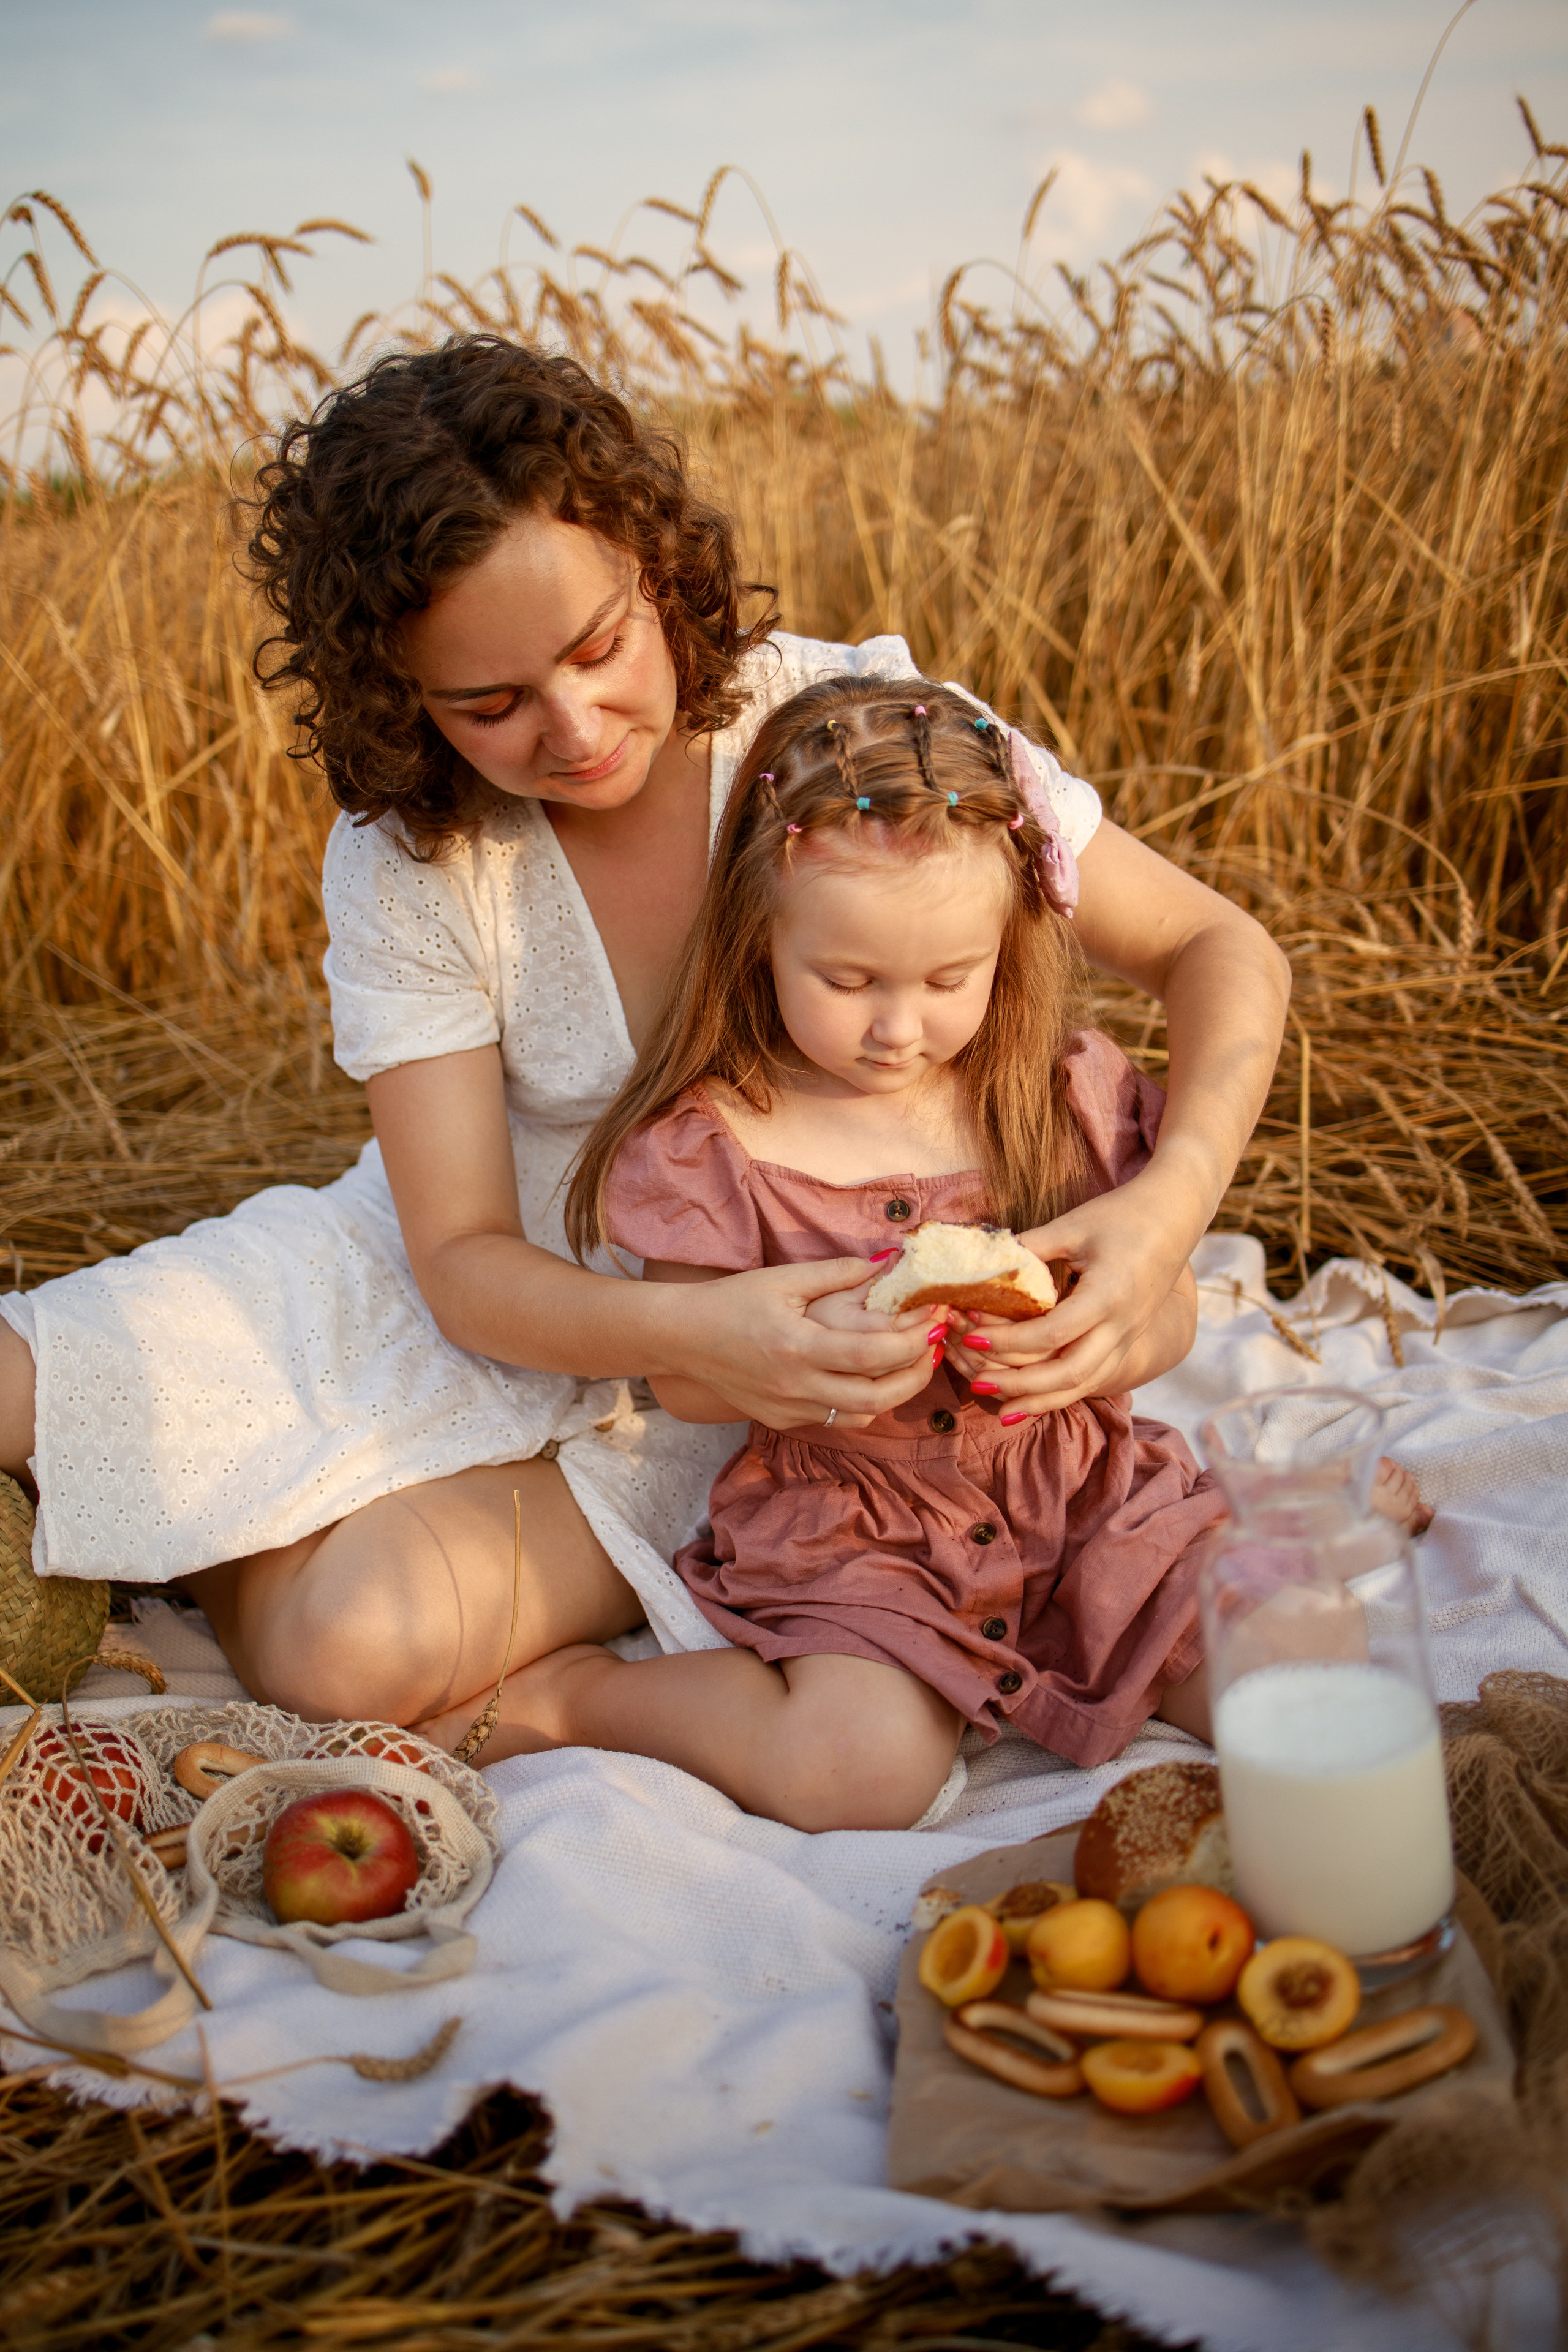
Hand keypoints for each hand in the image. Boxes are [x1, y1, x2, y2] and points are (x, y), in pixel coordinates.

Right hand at [662, 1256, 937, 1431]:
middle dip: (917, 1374)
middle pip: (876, 1397)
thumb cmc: (731, 1302)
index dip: (912, 1341)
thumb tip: (887, 1263)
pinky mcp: (782, 1420)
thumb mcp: (783, 1280)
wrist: (682, 1339)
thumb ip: (837, 1273)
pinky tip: (870, 1377)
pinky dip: (862, 1402)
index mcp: (798, 1348)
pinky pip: (835, 1419)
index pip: (872, 1355)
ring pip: (860, 1415)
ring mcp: (789, 1409)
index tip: (934, 1320)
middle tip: (935, 1348)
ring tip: (911, 1362)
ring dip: (894, 1393)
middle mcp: (796, 1387)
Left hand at [943, 1171, 1199, 1416]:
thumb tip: (983, 1270)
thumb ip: (1029, 1250)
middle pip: (1070, 1373)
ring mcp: (1128, 1338)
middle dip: (1021, 1384)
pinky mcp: (1127, 1341)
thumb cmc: (1122, 1215)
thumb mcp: (1073, 1226)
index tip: (971, 1334)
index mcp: (1108, 1296)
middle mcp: (1121, 1326)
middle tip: (978, 1383)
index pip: (1052, 1333)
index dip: (1008, 1338)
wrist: (1174, 1217)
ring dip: (1041, 1400)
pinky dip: (1061, 1393)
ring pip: (1083, 1384)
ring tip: (1001, 1412)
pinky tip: (1032, 1401)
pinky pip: (1093, 1379)